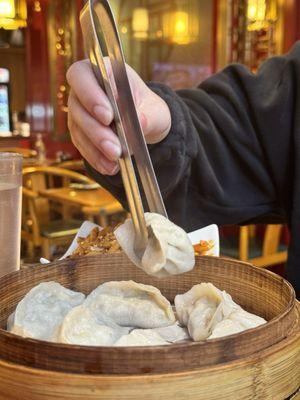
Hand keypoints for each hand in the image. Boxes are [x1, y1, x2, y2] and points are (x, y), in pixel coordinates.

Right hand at [67, 60, 170, 175]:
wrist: (145, 126)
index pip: (82, 75)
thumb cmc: (149, 110)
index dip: (90, 94)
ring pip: (78, 129)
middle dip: (97, 130)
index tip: (108, 116)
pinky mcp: (80, 133)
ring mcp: (79, 113)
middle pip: (78, 107)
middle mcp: (83, 90)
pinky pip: (82, 146)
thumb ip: (149, 115)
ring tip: (115, 160)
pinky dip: (96, 158)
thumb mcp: (156, 111)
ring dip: (96, 147)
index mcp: (101, 71)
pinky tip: (109, 167)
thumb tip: (139, 122)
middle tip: (114, 148)